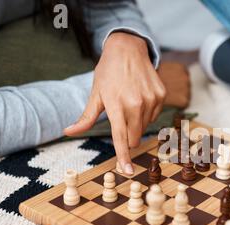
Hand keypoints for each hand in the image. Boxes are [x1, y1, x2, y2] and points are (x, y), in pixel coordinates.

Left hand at [64, 32, 165, 174]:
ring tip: (130, 103)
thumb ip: (85, 118)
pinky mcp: (161, 95)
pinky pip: (154, 116)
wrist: (128, 48)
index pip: (121, 137)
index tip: (128, 171)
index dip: (124, 156)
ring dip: (137, 123)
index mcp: (117, 105)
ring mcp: (151, 99)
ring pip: (145, 127)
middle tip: (121, 121)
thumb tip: (68, 132)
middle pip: (135, 137)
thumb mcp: (95, 94)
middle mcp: (136, 104)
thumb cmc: (108, 72)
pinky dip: (147, 113)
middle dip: (128, 137)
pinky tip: (140, 98)